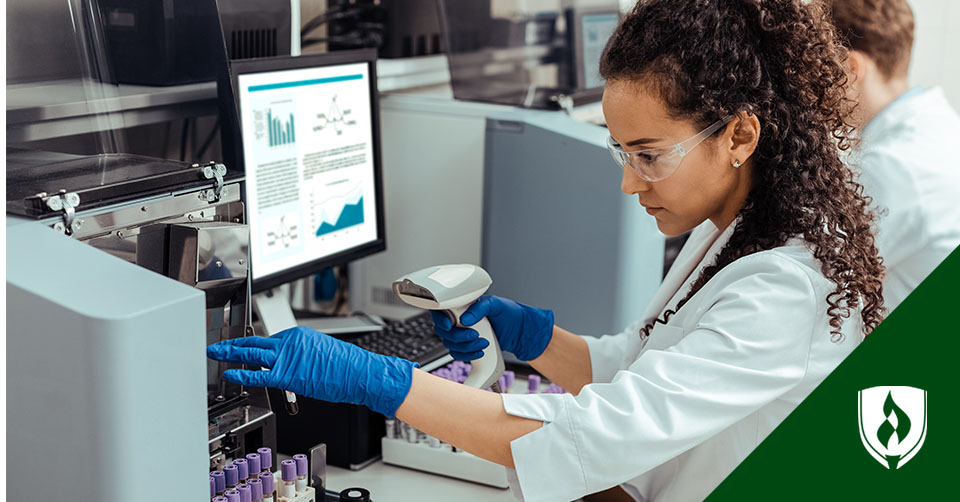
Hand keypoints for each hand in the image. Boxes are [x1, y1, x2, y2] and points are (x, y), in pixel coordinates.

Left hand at [206, 327, 417, 417]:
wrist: (359, 372)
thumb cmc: (347, 367)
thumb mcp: (322, 353)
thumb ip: (302, 357)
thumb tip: (294, 367)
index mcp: (299, 335)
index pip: (270, 340)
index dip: (253, 346)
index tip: (242, 348)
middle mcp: (290, 342)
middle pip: (255, 341)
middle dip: (234, 344)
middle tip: (218, 344)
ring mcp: (288, 357)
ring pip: (252, 353)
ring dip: (231, 353)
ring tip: (217, 354)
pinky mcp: (287, 374)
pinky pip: (258, 373)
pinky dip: (241, 374)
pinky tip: (229, 374)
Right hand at [430, 295, 553, 360]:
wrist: (519, 332)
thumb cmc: (508, 313)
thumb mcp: (495, 304)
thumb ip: (479, 308)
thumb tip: (465, 318)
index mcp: (462, 306)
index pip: (441, 311)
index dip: (440, 319)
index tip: (450, 325)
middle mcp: (459, 320)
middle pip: (444, 332)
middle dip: (458, 336)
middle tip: (474, 334)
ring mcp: (462, 334)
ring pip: (451, 345)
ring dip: (466, 347)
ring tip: (483, 342)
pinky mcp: (467, 347)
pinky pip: (458, 355)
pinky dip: (468, 355)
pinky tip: (480, 352)